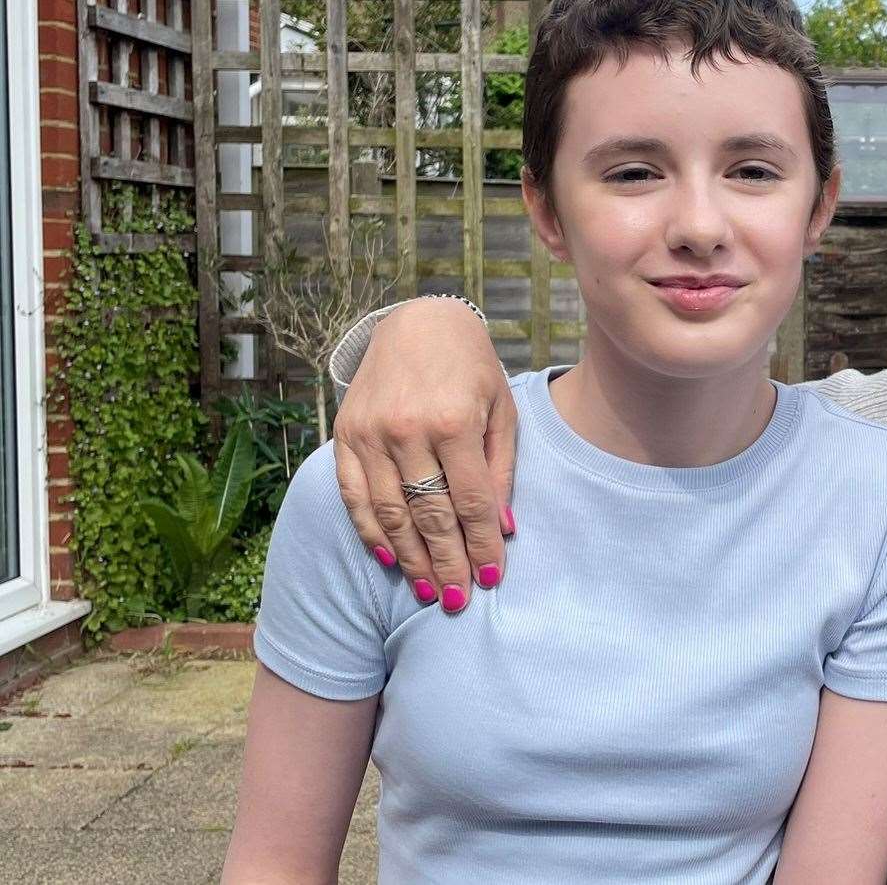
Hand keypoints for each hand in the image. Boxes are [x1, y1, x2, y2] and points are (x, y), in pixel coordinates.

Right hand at [331, 297, 516, 610]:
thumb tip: (504, 529)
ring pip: (390, 514)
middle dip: (447, 564)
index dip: (482, 546)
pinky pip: (355, 495)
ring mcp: (370, 433)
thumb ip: (501, 470)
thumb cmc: (471, 369)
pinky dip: (370, 531)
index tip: (493, 579)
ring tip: (429, 590)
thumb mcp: (501, 410)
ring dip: (410, 559)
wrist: (417, 323)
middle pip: (430, 516)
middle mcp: (407, 430)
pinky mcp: (345, 434)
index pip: (471, 502)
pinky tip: (389, 558)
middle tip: (460, 601)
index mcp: (453, 422)